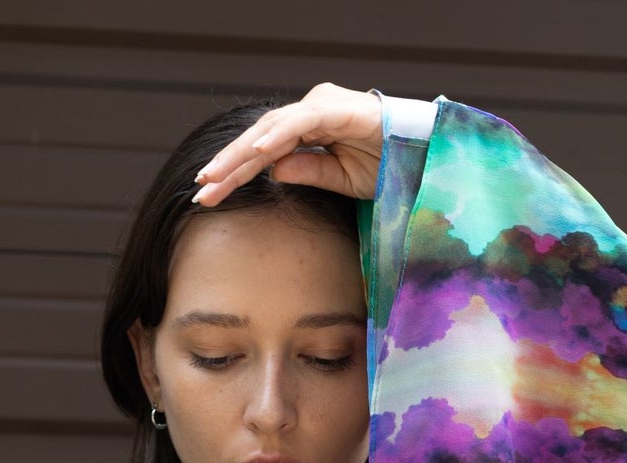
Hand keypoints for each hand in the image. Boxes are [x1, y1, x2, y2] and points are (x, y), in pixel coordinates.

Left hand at [192, 83, 383, 207]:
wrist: (426, 156)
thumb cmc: (389, 167)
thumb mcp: (341, 179)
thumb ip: (307, 172)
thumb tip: (272, 173)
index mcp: (310, 127)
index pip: (262, 151)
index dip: (234, 172)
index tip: (208, 194)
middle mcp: (311, 111)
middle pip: (260, 139)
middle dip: (228, 166)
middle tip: (200, 191)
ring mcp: (321, 105)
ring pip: (271, 129)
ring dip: (241, 154)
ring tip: (215, 177)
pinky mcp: (335, 108)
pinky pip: (299, 123)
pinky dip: (276, 137)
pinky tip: (256, 154)